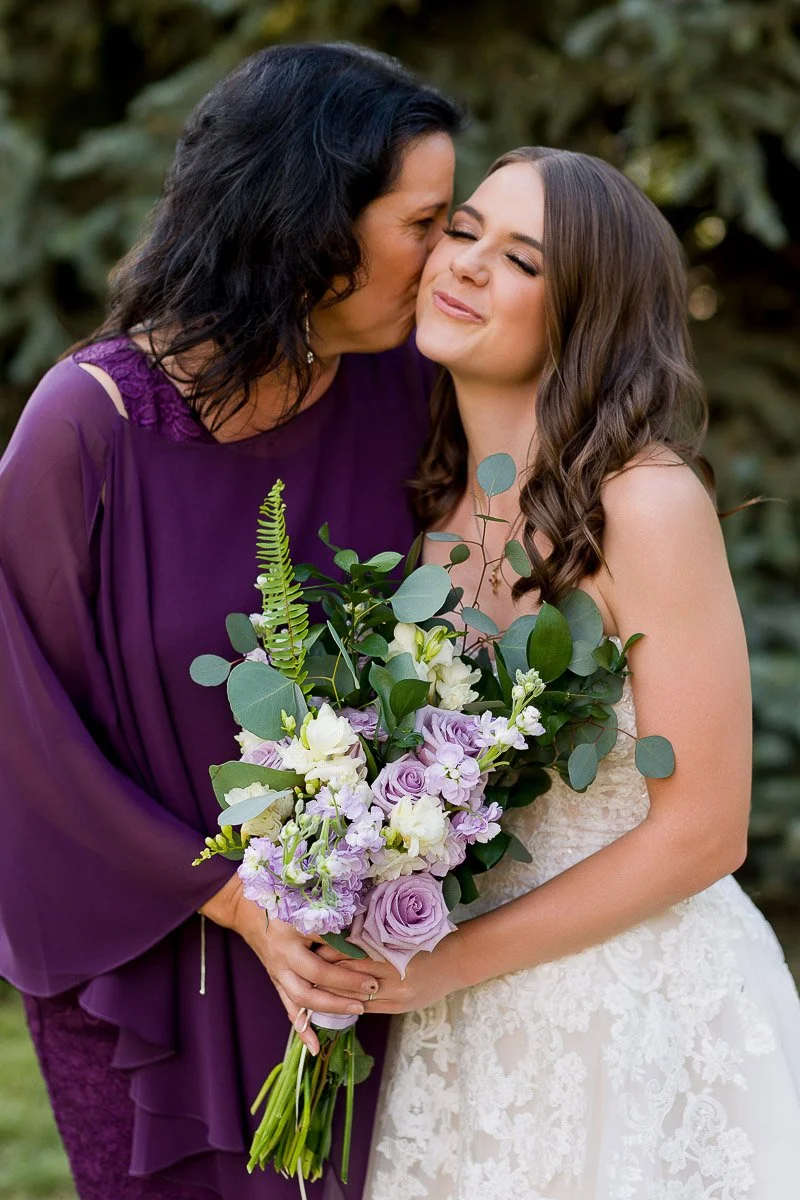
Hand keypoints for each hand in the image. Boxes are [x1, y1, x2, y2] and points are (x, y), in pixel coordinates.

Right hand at [199, 877, 378, 1053]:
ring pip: (302, 999)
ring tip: (357, 1011)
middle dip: (343, 990)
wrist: (247, 910)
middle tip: (370, 991)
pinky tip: (315, 1048)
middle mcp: (282, 957)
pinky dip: (302, 1030)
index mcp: (291, 935)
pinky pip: (289, 1009)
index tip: (372, 967)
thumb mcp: (305, 906)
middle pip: (313, 982)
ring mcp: (278, 973)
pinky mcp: (276, 982)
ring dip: (330, 1008)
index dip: (347, 966)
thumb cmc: (282, 901)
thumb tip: (362, 938)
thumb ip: (329, 923)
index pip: (322, 956)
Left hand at [316, 934, 464, 1014]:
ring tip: (311, 983)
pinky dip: (349, 1002)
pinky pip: (367, 1008)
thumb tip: (341, 935)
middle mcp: (395, 981)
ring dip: (333, 992)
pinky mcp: (398, 1008)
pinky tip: (334, 996)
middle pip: (350, 981)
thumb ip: (375, 938)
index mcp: (394, 957)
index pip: (353, 958)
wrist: (458, 961)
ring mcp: (397, 998)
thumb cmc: (429, 939)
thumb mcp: (402, 933)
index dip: (331, 954)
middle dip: (325, 975)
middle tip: (302, 966)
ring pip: (355, 999)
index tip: (311, 946)